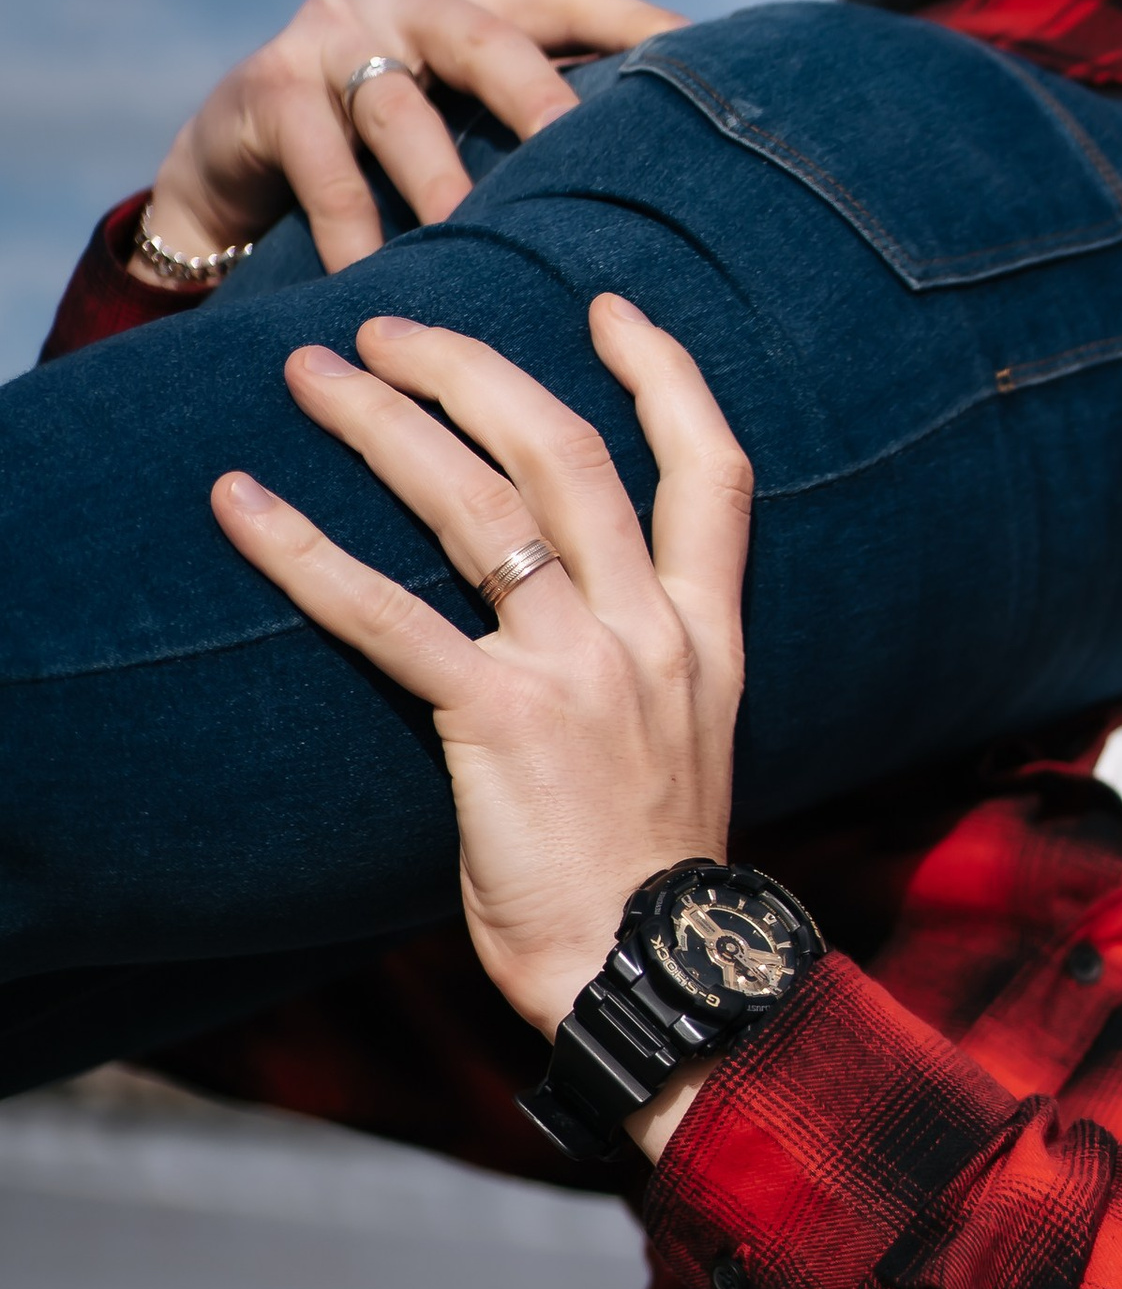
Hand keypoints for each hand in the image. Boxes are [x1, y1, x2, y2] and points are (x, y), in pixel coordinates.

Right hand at [147, 0, 684, 275]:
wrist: (234, 180)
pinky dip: (354, 229)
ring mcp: (330, 34)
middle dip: (541, 101)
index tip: (707, 57)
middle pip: (487, 39)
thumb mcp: (467, 132)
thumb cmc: (385, 166)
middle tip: (586, 162)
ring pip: (400, 109)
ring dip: (443, 185)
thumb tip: (673, 185)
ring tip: (477, 243)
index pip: (569, 0)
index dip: (635, 24)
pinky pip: (323, 166)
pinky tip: (378, 282)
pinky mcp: (264, 88)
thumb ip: (540, 134)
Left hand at [209, 300, 750, 1069]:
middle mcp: (651, 635)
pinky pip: (389, 616)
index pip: (712, 474)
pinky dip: (307, 552)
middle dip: (472, 371)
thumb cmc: (646, 886)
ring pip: (478, 503)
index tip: (610, 311)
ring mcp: (581, 672)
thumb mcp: (681, 752)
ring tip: (314, 378)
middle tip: (389, 330)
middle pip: (567, 451)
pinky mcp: (501, 722)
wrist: (655, 977)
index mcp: (706, 640)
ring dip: (384, 424)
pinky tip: (243, 504)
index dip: (664, 377)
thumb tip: (568, 627)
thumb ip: (640, 672)